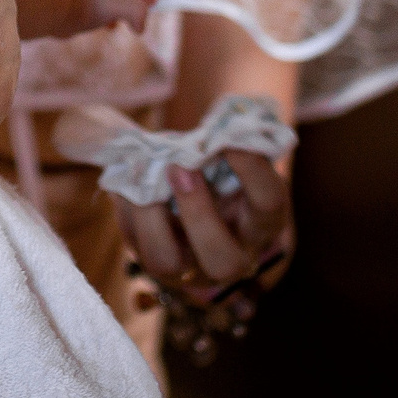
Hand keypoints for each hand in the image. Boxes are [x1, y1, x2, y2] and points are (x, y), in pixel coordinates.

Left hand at [116, 150, 292, 300]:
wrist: (202, 199)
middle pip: (223, 261)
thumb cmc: (222, 171)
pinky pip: (135, 244)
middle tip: (180, 167)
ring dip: (150, 217)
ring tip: (144, 175)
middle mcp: (232, 255)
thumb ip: (223, 147)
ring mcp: (190, 267)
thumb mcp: (233, 160)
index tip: (228, 137)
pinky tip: (128, 180)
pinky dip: (128, 208)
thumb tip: (203, 130)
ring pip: (167, 263)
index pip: (268, 201)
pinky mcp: (154, 264)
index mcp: (262, 221)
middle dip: (198, 213)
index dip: (252, 169)